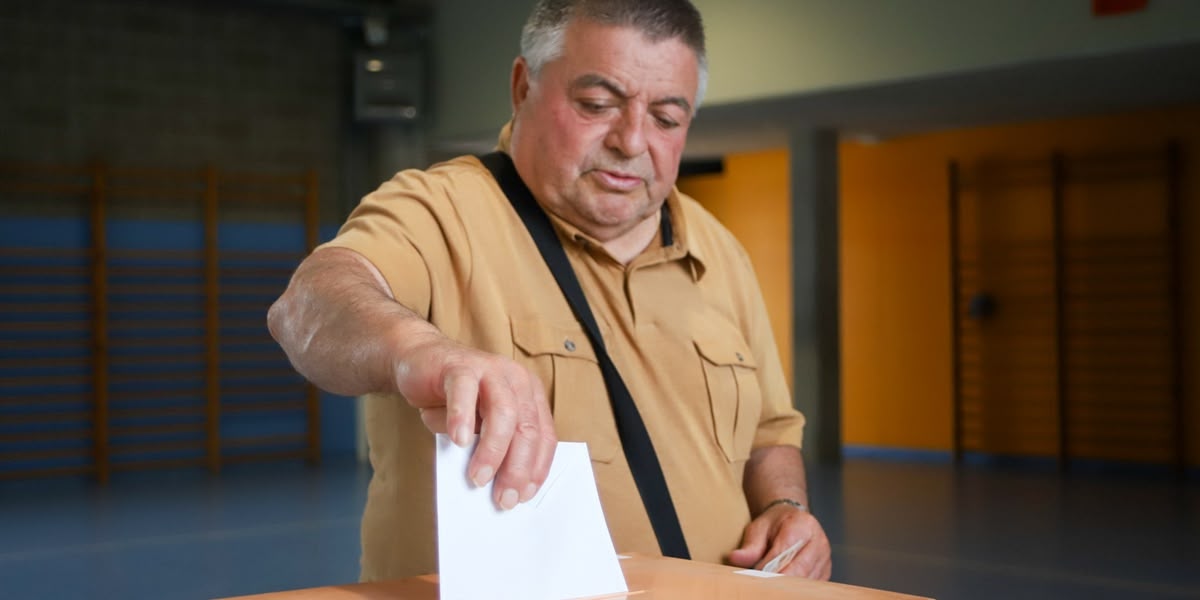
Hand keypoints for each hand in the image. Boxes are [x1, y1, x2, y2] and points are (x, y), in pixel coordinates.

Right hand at [394, 334, 556, 510]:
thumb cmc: (454, 398)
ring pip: (502, 412)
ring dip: (492, 450)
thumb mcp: (479, 425)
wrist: (419, 360)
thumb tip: (498, 486)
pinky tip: (459, 441)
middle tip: (504, 498)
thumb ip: (491, 446)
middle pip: (526, 428)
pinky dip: (462, 419)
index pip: (543, 435)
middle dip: (517, 468)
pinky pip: (464, 393)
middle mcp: (515, 379)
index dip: (537, 468)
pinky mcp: (459, 366)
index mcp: (529, 394)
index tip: (525, 495)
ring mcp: (489, 370)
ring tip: (478, 477)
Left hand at [728, 502, 831, 579]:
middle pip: (799, 570)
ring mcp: (824, 559)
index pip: (786, 551)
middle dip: (778, 580)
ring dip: (787, 586)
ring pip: (806, 582)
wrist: (792, 520)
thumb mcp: (759, 528)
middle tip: (760, 585)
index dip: (769, 566)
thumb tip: (735, 558)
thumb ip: (750, 546)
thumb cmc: (775, 524)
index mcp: (803, 525)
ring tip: (769, 586)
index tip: (755, 576)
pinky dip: (795, 589)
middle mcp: (819, 542)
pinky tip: (781, 588)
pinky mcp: (825, 572)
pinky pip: (811, 587)